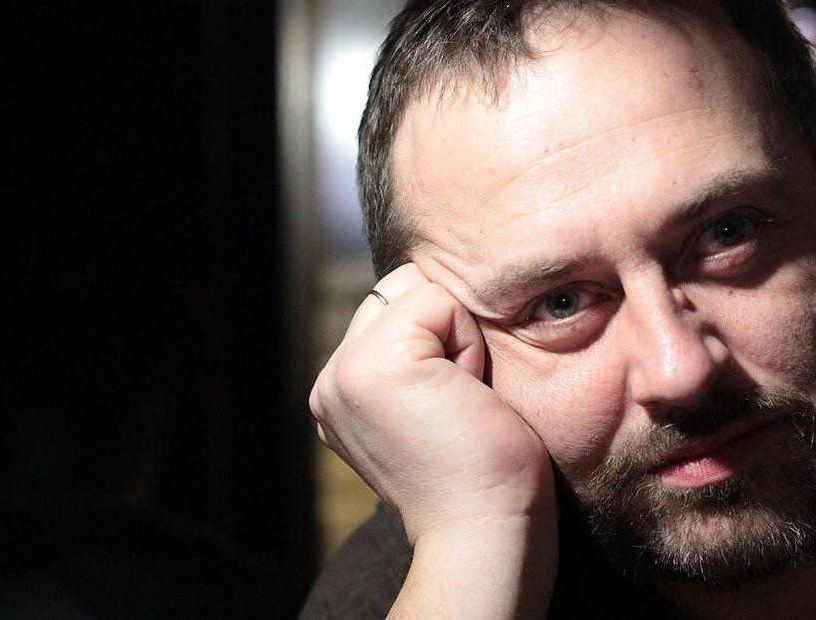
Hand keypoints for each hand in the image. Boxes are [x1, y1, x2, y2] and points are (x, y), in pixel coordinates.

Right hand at [309, 263, 555, 544]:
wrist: (485, 530)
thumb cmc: (482, 472)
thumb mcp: (429, 403)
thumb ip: (411, 357)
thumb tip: (431, 302)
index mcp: (339, 390)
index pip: (392, 303)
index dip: (441, 334)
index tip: (451, 403)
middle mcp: (329, 380)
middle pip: (400, 286)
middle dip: (443, 326)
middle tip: (457, 399)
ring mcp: (342, 372)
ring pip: (415, 287)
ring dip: (453, 333)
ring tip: (458, 396)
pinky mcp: (373, 365)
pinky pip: (436, 301)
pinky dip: (466, 341)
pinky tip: (464, 395)